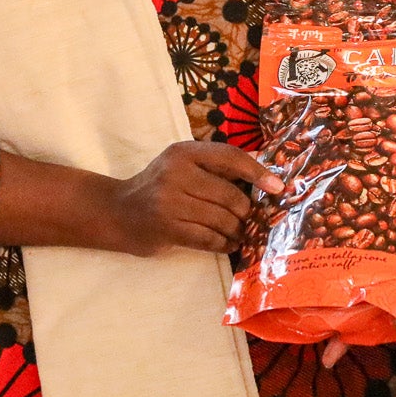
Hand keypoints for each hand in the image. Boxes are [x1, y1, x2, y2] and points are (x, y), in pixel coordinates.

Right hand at [108, 140, 281, 255]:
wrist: (118, 212)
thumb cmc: (159, 188)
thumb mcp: (181, 166)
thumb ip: (213, 168)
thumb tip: (264, 180)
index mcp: (184, 152)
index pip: (229, 157)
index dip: (257, 172)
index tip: (278, 187)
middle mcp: (176, 173)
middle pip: (230, 195)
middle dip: (246, 211)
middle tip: (251, 219)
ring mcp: (170, 201)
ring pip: (222, 219)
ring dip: (237, 231)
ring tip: (241, 234)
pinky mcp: (167, 228)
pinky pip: (209, 238)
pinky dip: (224, 243)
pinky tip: (228, 244)